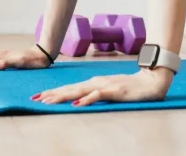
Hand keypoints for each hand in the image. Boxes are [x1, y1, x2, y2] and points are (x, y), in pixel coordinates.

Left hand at [32, 68, 173, 106]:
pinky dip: (86, 99)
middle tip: (35, 98)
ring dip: (63, 96)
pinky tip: (77, 104)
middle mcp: (96, 82)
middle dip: (52, 94)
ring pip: (79, 91)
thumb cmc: (130, 87)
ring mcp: (104, 86)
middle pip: (70, 89)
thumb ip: (95, 93)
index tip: (38, 96)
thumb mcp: (109, 89)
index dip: (54, 92)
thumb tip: (79, 99)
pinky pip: (97, 95)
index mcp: (93, 82)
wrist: (150, 81)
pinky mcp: (114, 91)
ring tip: (48, 101)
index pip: (70, 87)